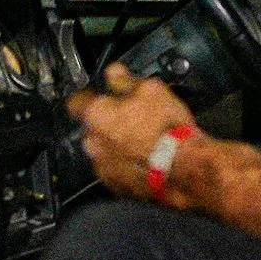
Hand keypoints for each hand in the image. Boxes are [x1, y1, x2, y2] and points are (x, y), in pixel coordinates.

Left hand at [68, 63, 196, 198]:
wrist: (186, 169)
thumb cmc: (167, 129)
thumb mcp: (151, 90)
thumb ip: (125, 80)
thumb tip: (114, 73)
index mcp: (95, 116)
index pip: (74, 101)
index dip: (87, 95)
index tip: (98, 94)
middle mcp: (92, 144)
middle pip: (91, 128)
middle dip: (106, 123)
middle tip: (131, 117)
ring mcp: (103, 169)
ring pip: (103, 151)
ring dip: (116, 145)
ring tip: (144, 140)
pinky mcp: (117, 187)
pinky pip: (116, 170)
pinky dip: (126, 164)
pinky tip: (146, 158)